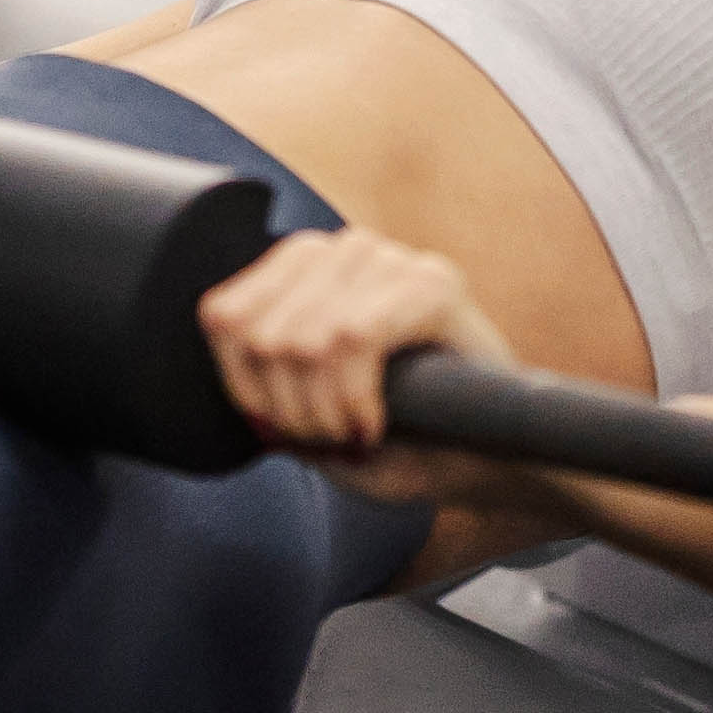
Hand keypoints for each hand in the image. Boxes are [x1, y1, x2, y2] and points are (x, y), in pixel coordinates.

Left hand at [196, 229, 551, 515]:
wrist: (487, 461)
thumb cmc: (401, 443)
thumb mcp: (313, 426)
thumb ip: (265, 398)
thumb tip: (238, 388)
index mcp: (304, 272)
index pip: (224, 314)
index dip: (242, 388)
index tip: (282, 431)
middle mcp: (344, 251)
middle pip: (261, 334)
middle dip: (286, 412)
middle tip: (328, 439)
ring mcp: (391, 260)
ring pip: (303, 339)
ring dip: (321, 412)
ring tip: (354, 433)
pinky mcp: (434, 282)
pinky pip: (353, 337)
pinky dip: (353, 398)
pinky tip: (375, 422)